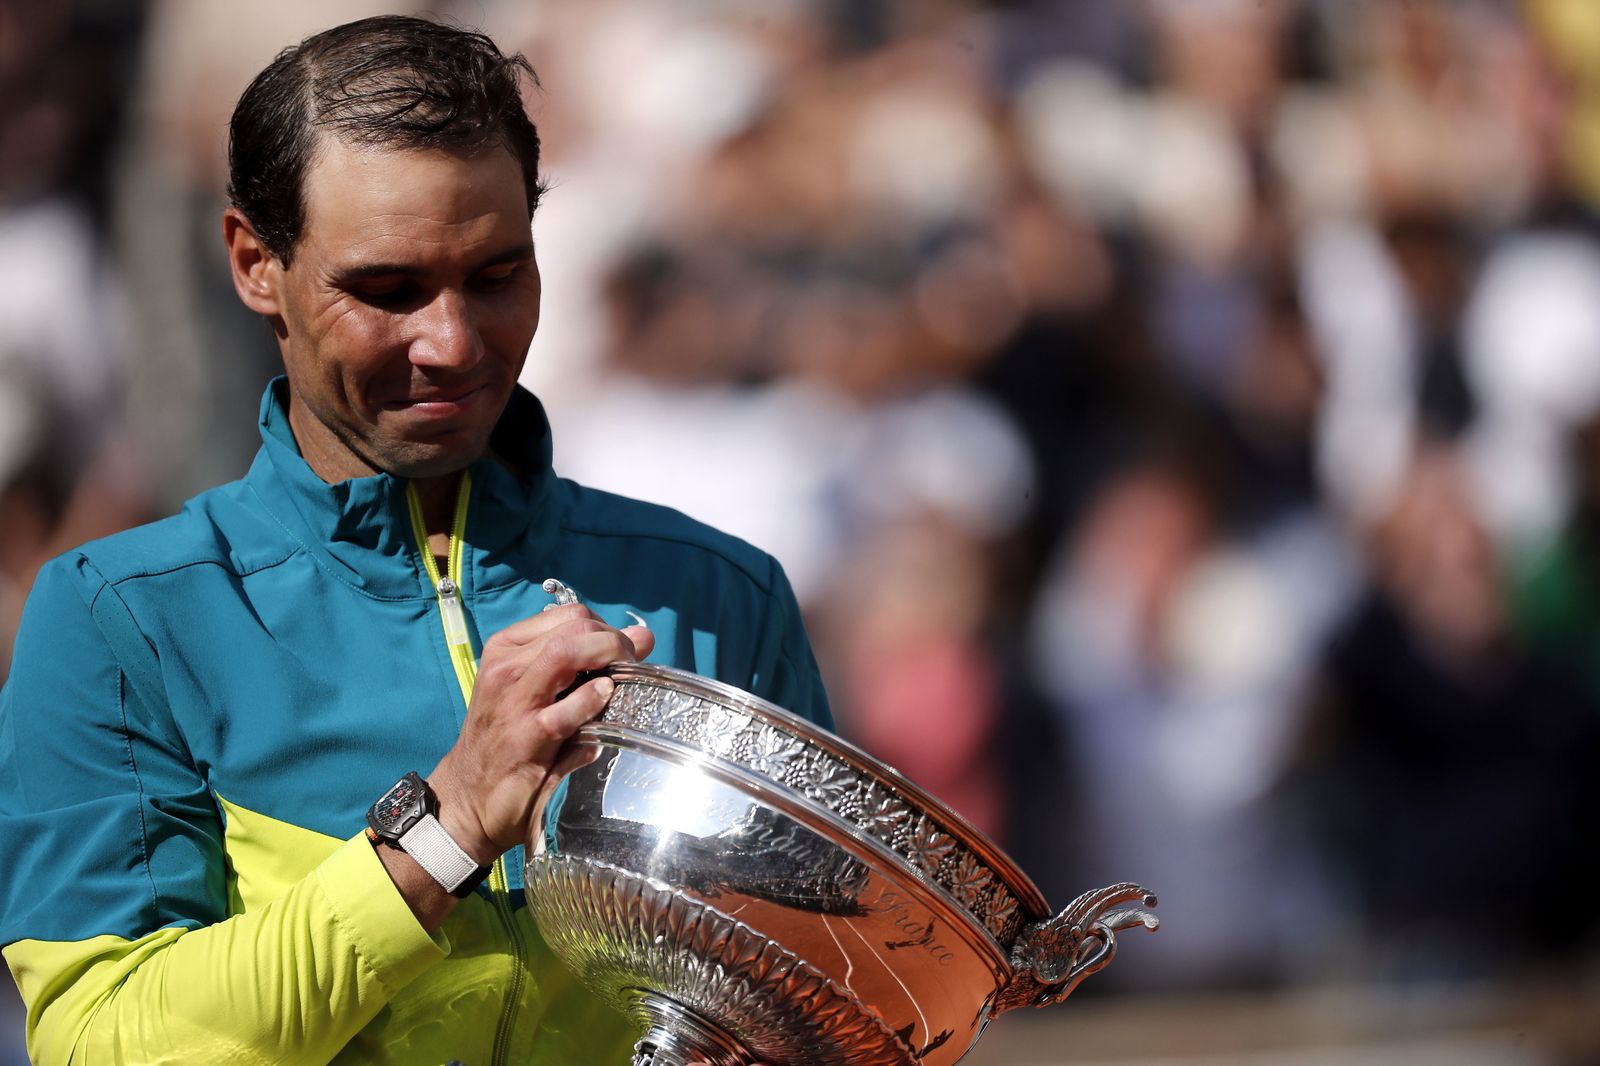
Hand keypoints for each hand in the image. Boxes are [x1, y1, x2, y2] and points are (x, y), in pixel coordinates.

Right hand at [427, 603, 653, 862]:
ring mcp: (513, 700)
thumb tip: (642, 637)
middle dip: (615, 642)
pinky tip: (602, 710)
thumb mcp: (541, 691)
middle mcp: (505, 667)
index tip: (622, 652)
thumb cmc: (508, 739)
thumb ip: (585, 663)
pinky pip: (569, 708)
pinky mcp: (525, 737)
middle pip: (575, 628)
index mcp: (507, 648)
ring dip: (609, 664)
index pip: (572, 615)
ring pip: (568, 653)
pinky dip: (594, 704)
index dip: (607, 629)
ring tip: (618, 686)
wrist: (468, 797)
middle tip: (631, 667)